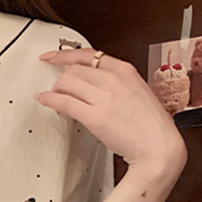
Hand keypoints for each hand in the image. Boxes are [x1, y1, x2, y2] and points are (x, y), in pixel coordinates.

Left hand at [34, 47, 186, 170]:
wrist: (157, 146)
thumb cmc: (150, 124)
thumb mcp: (137, 91)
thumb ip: (116, 83)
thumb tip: (94, 85)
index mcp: (124, 70)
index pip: (88, 54)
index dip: (65, 55)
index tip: (52, 56)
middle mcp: (112, 79)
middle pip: (73, 70)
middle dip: (61, 80)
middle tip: (58, 91)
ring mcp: (103, 97)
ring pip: (66, 83)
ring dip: (55, 91)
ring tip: (55, 100)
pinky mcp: (95, 117)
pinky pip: (64, 102)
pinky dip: (49, 99)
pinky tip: (43, 100)